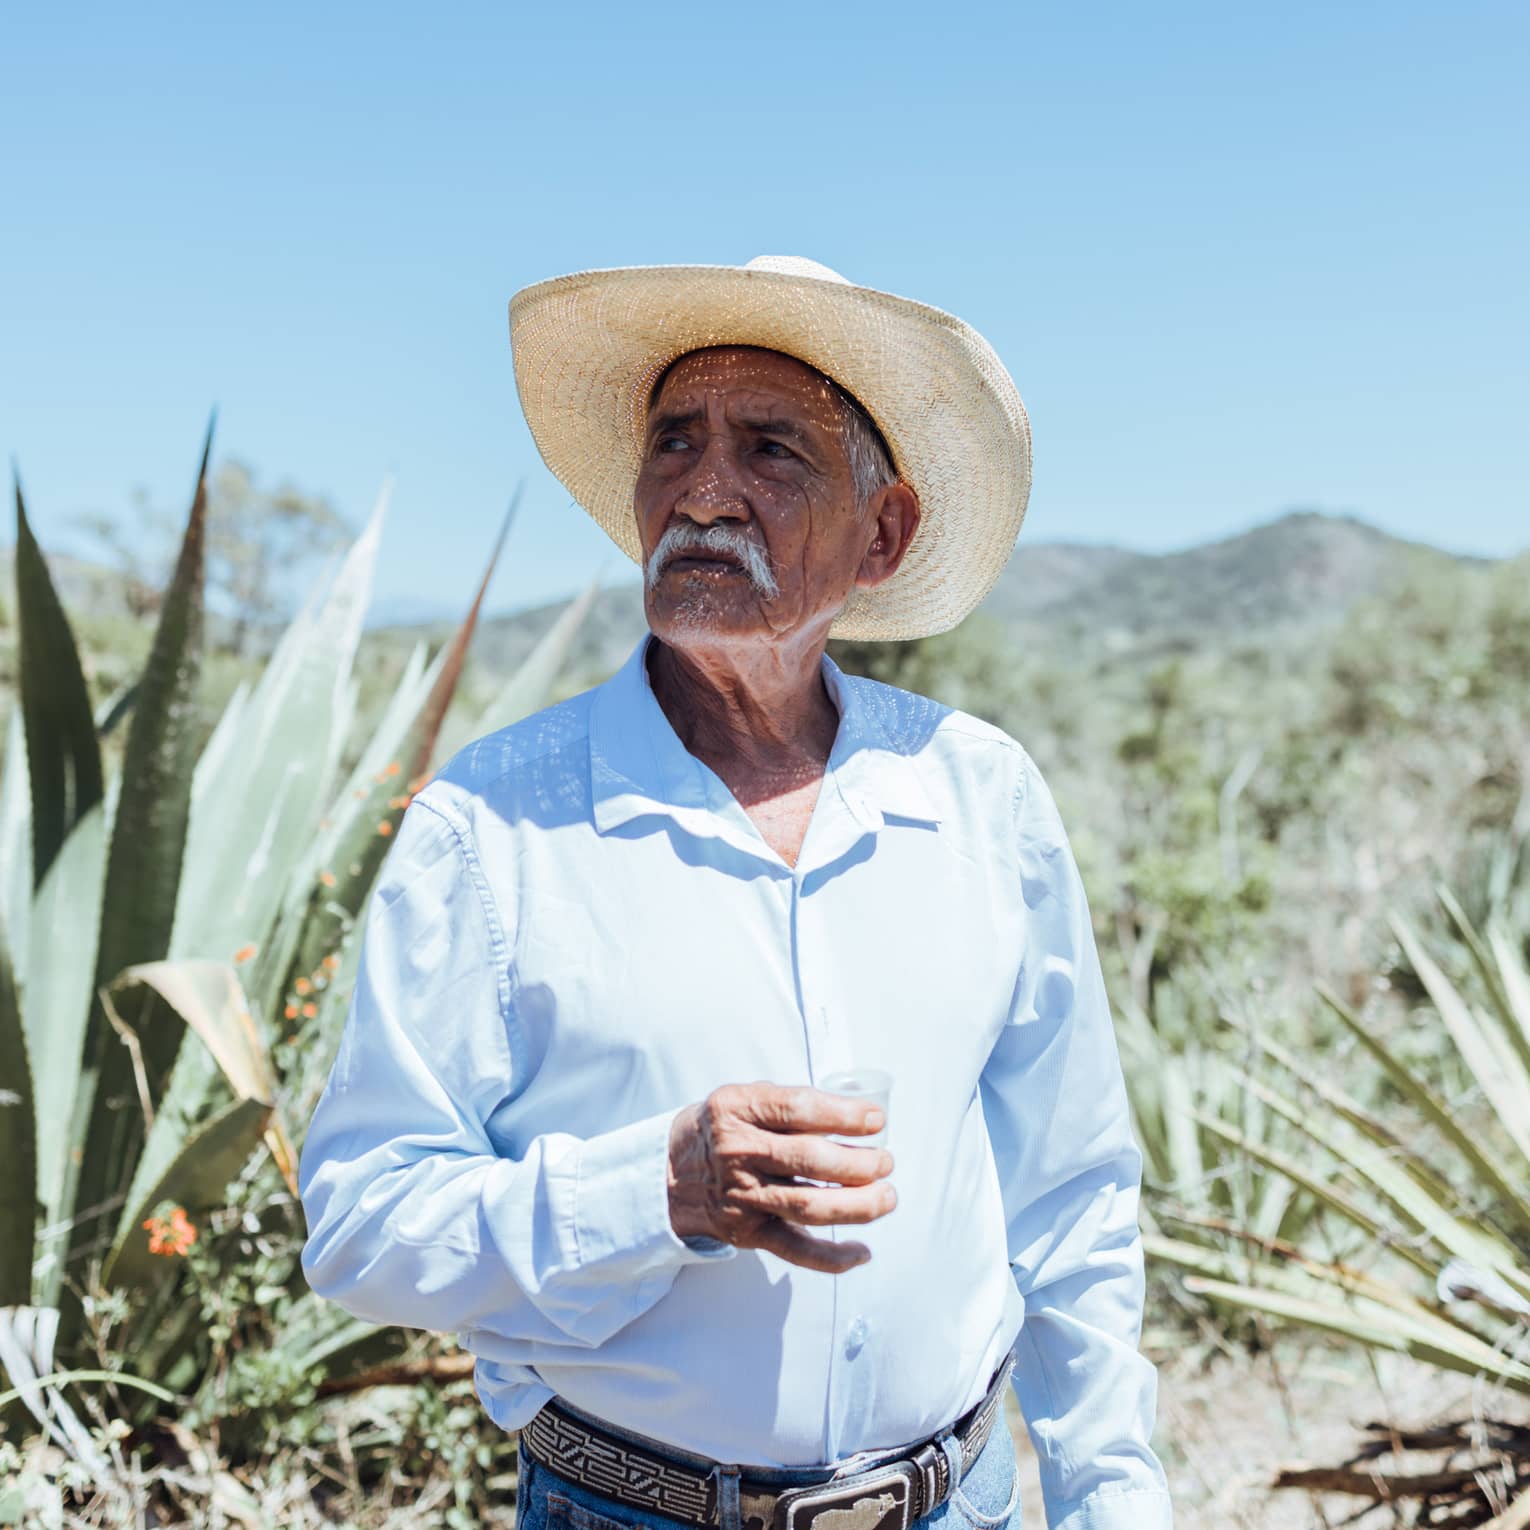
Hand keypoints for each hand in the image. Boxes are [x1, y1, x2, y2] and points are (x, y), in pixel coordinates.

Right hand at [667, 1082, 895, 1272]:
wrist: (668, 1175)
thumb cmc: (721, 1130)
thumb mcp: (740, 1099)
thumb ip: (786, 1105)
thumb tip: (853, 1114)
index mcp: (736, 1109)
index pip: (797, 1109)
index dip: (843, 1114)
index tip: (876, 1119)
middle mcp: (737, 1152)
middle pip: (808, 1160)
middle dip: (858, 1163)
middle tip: (886, 1161)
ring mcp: (742, 1196)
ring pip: (808, 1207)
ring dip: (858, 1205)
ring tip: (887, 1197)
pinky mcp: (748, 1233)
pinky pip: (795, 1250)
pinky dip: (832, 1257)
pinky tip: (863, 1252)